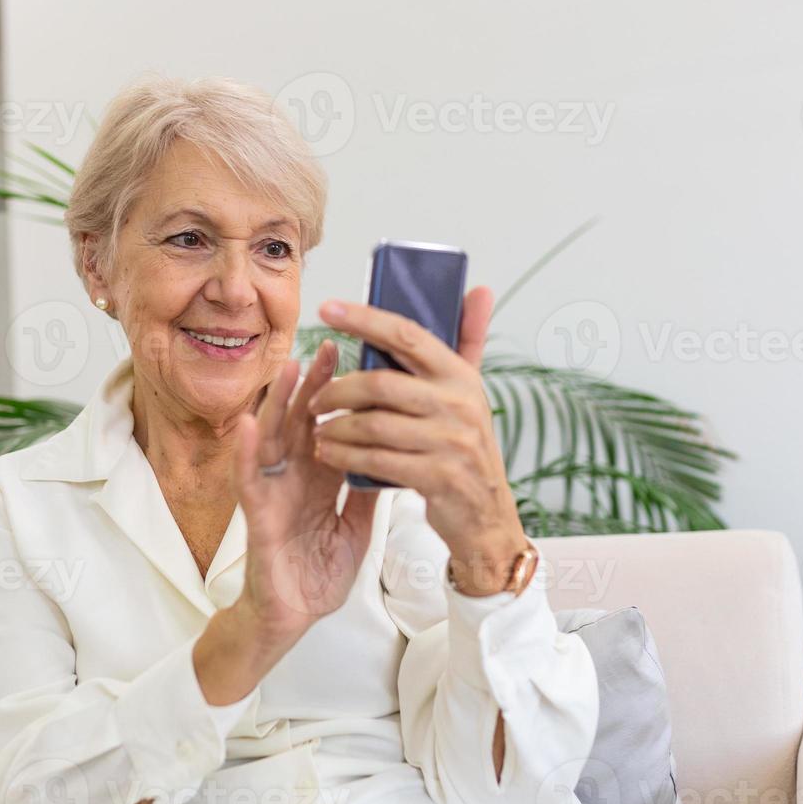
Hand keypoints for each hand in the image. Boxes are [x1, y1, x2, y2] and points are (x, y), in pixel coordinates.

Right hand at [230, 340, 379, 649]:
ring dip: (278, 403)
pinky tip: (249, 425)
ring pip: (272, 438)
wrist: (294, 617)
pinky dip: (247, 452)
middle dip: (314, 384)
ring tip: (289, 367)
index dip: (344, 394)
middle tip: (331, 346)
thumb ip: (368, 492)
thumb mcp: (357, 526)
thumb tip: (394, 456)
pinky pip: (249, 481)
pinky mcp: (256, 517)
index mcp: (319, 477)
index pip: (332, 425)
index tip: (361, 359)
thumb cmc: (317, 571)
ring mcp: (272, 492)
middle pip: (302, 420)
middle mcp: (293, 477)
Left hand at [308, 287, 531, 594]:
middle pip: (380, 383)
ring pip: (373, 424)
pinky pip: (377, 460)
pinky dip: (345, 456)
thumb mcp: (471, 392)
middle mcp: (459, 404)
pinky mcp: (437, 476)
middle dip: (338, 390)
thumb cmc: (466, 446)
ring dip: (336, 427)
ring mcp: (450, 442)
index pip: (407, 335)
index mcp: (460, 376)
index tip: (328, 308)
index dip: (365, 318)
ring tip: (318, 430)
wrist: (487, 514)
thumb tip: (478, 289)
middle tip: (315, 399)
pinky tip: (330, 454)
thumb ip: (469, 340)